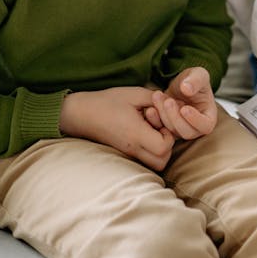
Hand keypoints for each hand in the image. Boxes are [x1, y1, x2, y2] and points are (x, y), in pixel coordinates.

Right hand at [59, 87, 174, 170]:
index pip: (163, 147)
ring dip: (160, 149)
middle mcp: (133, 148)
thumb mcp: (134, 93)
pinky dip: (150, 149)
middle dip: (168, 145)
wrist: (81, 114)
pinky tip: (145, 131)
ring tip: (153, 130)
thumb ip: (156, 98)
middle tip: (160, 127)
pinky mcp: (125, 153)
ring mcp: (128, 153)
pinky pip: (145, 159)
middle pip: (161, 162)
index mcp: (135, 134)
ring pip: (154, 164)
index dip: (169, 135)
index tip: (162, 122)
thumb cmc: (108, 101)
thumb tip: (174, 103)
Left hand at [144, 67, 217, 140]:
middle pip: (187, 132)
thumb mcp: (198, 74)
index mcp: (208, 116)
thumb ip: (196, 80)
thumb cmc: (193, 80)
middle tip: (168, 101)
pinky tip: (150, 108)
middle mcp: (196, 127)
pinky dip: (154, 120)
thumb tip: (187, 88)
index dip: (195, 120)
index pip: (206, 125)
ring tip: (157, 96)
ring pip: (172, 131)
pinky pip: (160, 130)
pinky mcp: (168, 129)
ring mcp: (181, 130)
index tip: (185, 108)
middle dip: (175, 117)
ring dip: (163, 115)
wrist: (179, 85)